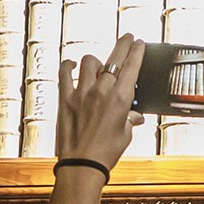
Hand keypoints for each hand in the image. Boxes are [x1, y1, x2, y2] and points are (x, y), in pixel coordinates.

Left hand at [56, 34, 145, 173]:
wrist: (82, 165)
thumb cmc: (105, 153)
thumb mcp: (125, 135)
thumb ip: (129, 120)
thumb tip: (135, 116)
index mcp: (120, 99)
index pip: (131, 66)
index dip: (136, 51)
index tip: (139, 43)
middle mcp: (101, 92)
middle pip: (113, 58)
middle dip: (123, 45)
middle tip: (127, 38)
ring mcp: (81, 93)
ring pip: (88, 61)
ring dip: (95, 61)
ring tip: (98, 65)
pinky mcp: (65, 99)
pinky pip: (65, 73)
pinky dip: (68, 66)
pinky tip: (71, 64)